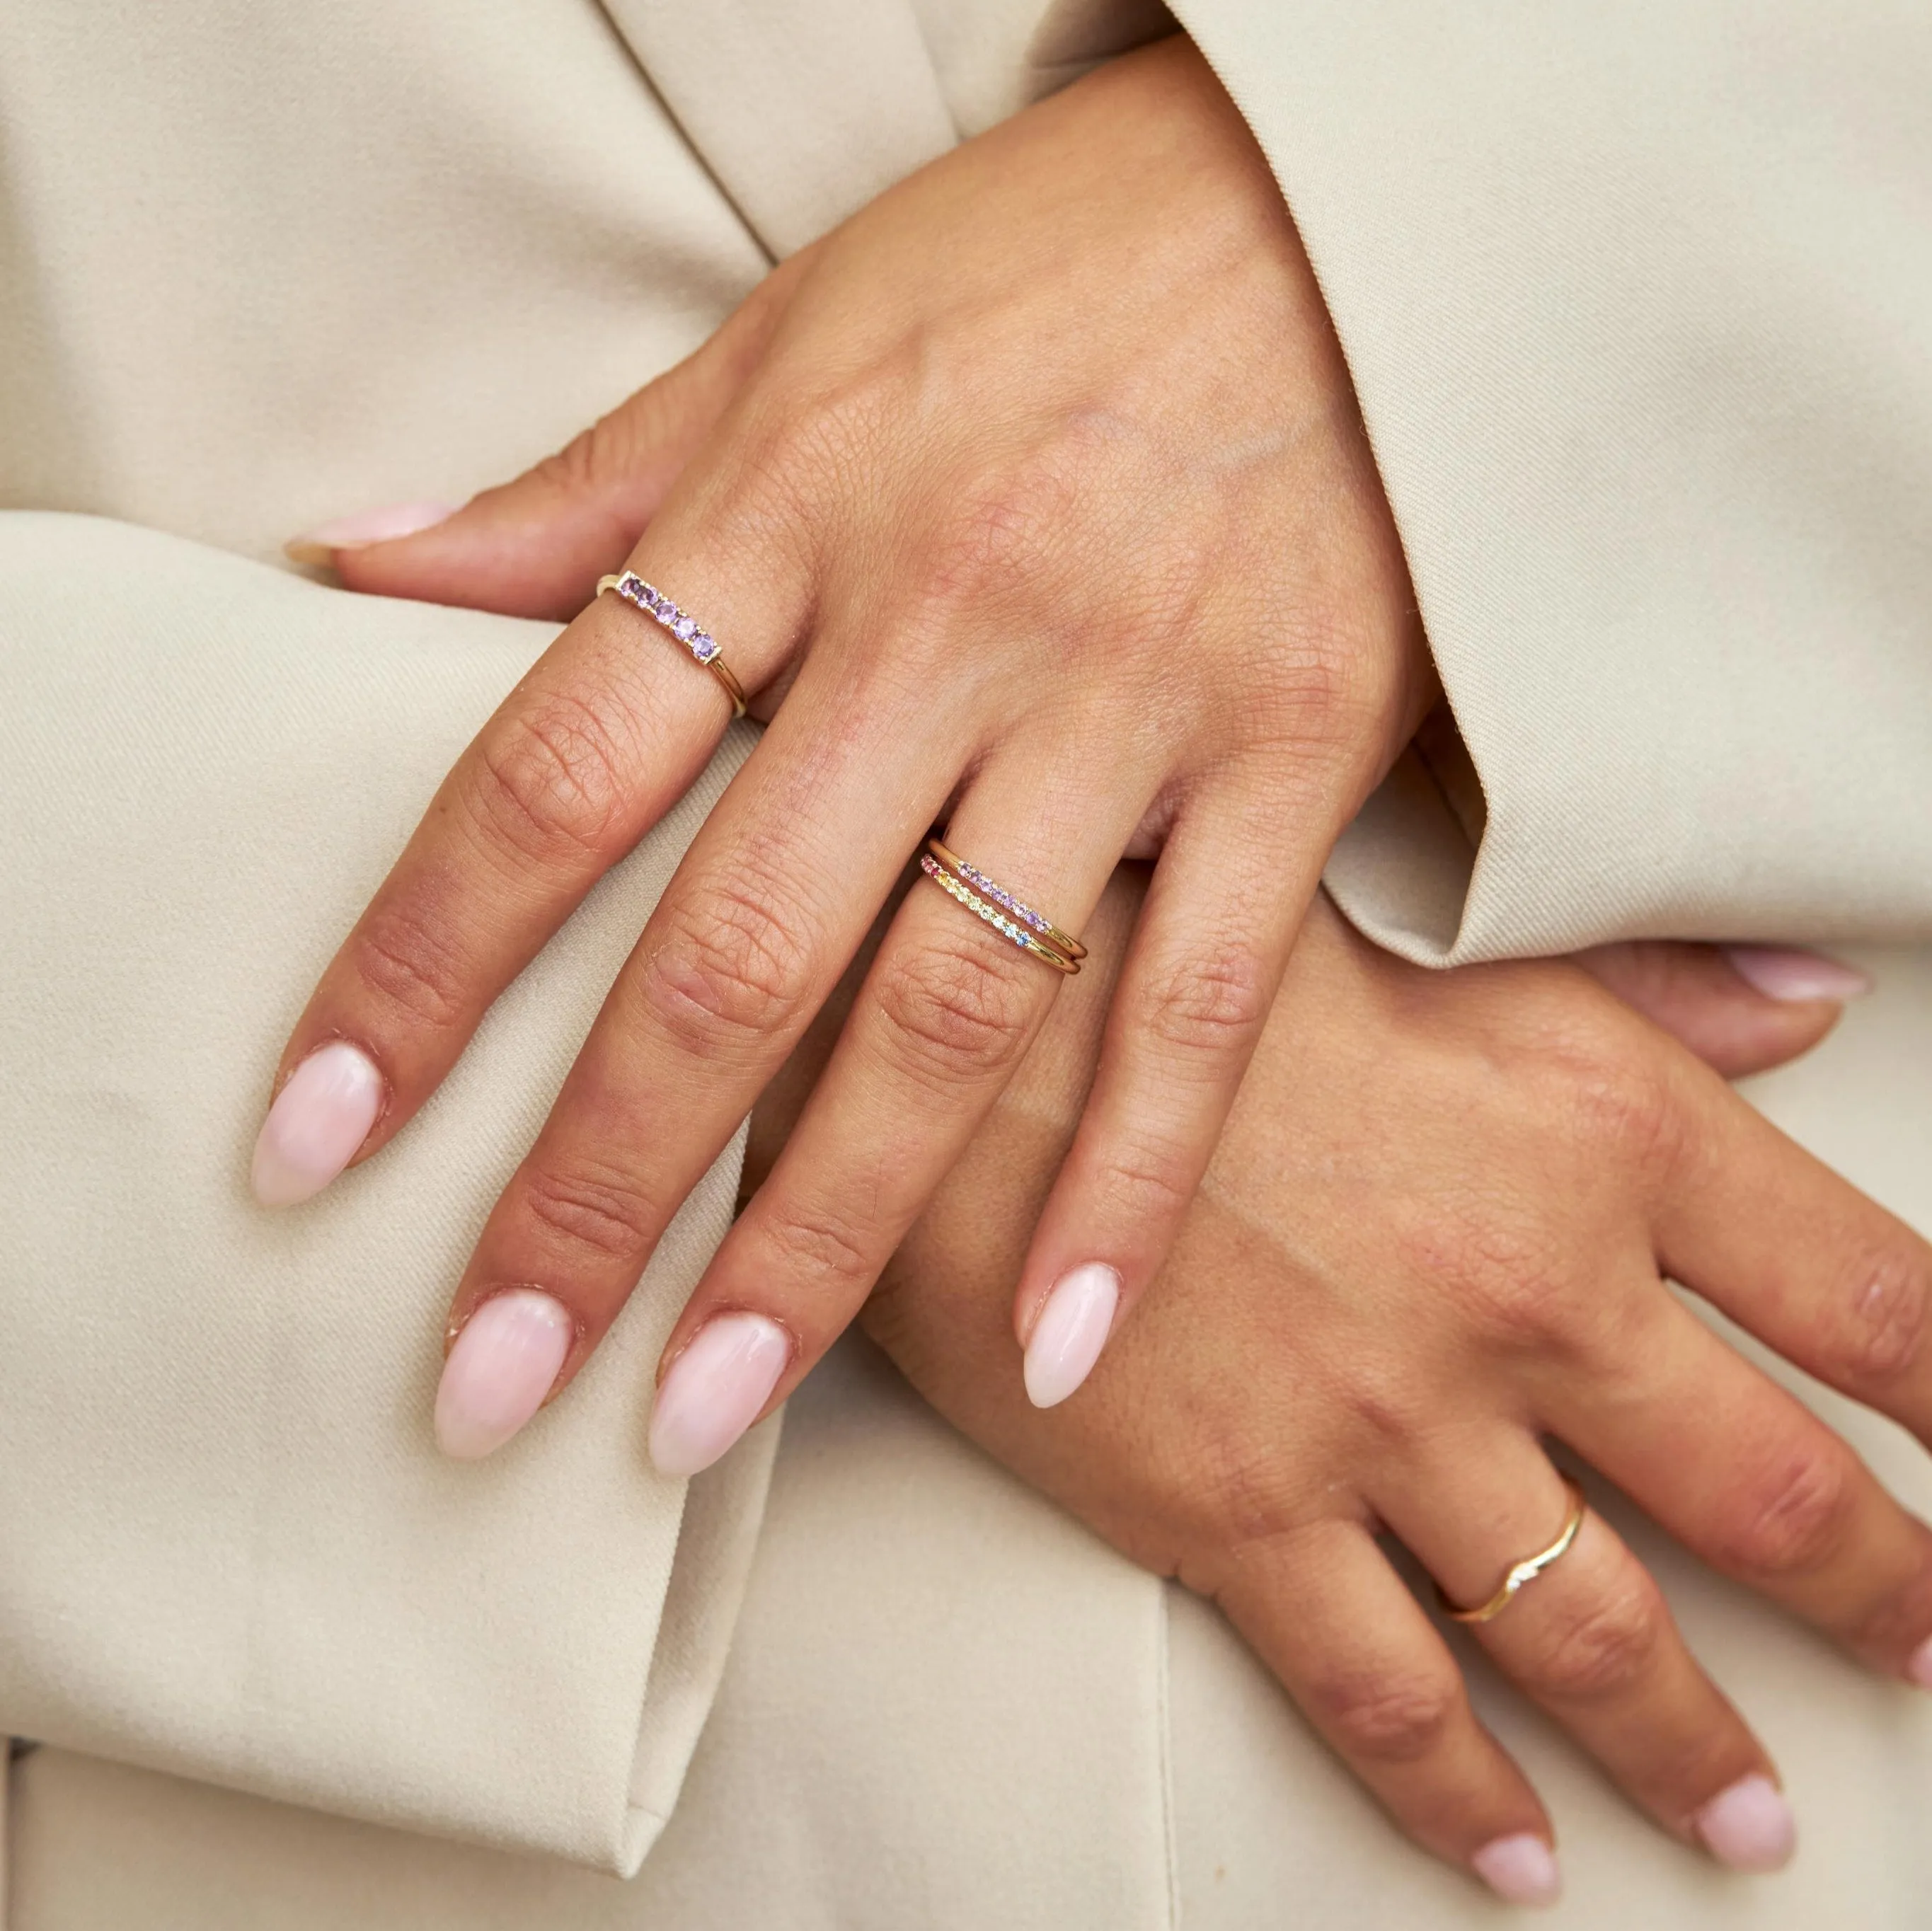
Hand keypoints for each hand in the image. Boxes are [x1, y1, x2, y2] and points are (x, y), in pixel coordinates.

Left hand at [258, 38, 1431, 1463]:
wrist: (1350, 209)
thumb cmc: (1048, 264)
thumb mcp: (789, 339)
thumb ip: (586, 489)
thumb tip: (360, 573)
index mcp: (784, 512)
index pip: (551, 772)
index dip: (422, 968)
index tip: (320, 1145)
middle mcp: (939, 623)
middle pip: (730, 945)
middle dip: (596, 1179)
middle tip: (489, 1376)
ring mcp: (1125, 703)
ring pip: (948, 1010)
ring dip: (821, 1231)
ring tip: (702, 1410)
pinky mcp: (1289, 755)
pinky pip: (1201, 1004)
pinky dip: (1132, 1183)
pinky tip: (1067, 1349)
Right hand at [781, 888, 1929, 1899]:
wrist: (945, 1035)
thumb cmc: (1179, 954)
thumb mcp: (1429, 941)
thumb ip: (1639, 984)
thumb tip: (1810, 1002)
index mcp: (1595, 1125)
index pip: (1861, 1292)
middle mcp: (1522, 1289)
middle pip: (1771, 1493)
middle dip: (1884, 1594)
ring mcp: (1384, 1422)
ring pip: (1599, 1631)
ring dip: (1700, 1743)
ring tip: (1758, 1818)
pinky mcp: (1239, 1514)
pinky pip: (1391, 1697)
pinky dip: (1464, 1794)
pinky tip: (1516, 1857)